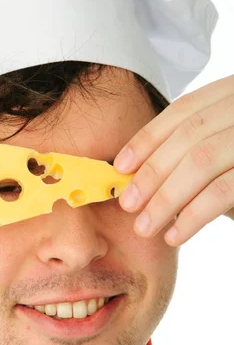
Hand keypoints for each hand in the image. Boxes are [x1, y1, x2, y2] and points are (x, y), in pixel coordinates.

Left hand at [113, 74, 233, 246]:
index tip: (122, 166)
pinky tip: (175, 234)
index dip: (149, 138)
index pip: (185, 110)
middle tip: (128, 205)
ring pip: (202, 160)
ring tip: (145, 227)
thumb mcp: (227, 148)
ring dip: (166, 198)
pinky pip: (223, 190)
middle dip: (153, 173)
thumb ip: (197, 152)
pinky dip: (193, 215)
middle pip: (189, 136)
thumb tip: (141, 176)